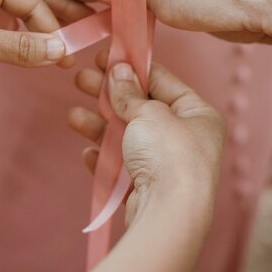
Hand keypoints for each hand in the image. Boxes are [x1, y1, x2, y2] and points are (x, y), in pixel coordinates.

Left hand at [0, 0, 88, 86]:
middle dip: (51, 20)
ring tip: (51, 45)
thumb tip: (61, 52)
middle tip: (78, 38)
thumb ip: (20, 47)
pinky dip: (10, 28)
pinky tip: (15, 41)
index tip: (66, 54)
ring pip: (10, 6)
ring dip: (31, 26)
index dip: (51, 27)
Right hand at [69, 52, 225, 227]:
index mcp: (197, 114)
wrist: (168, 215)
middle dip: (109, 95)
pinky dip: (105, 158)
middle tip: (82, 79)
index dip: (132, 67)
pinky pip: (123, 166)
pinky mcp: (149, 187)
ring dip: (99, 125)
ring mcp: (167, 164)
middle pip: (141, 107)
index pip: (162, 80)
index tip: (106, 57)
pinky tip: (88, 152)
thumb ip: (129, 91)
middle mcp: (186, 138)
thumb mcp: (148, 112)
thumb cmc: (168, 156)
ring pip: (128, 136)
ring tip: (74, 115)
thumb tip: (118, 70)